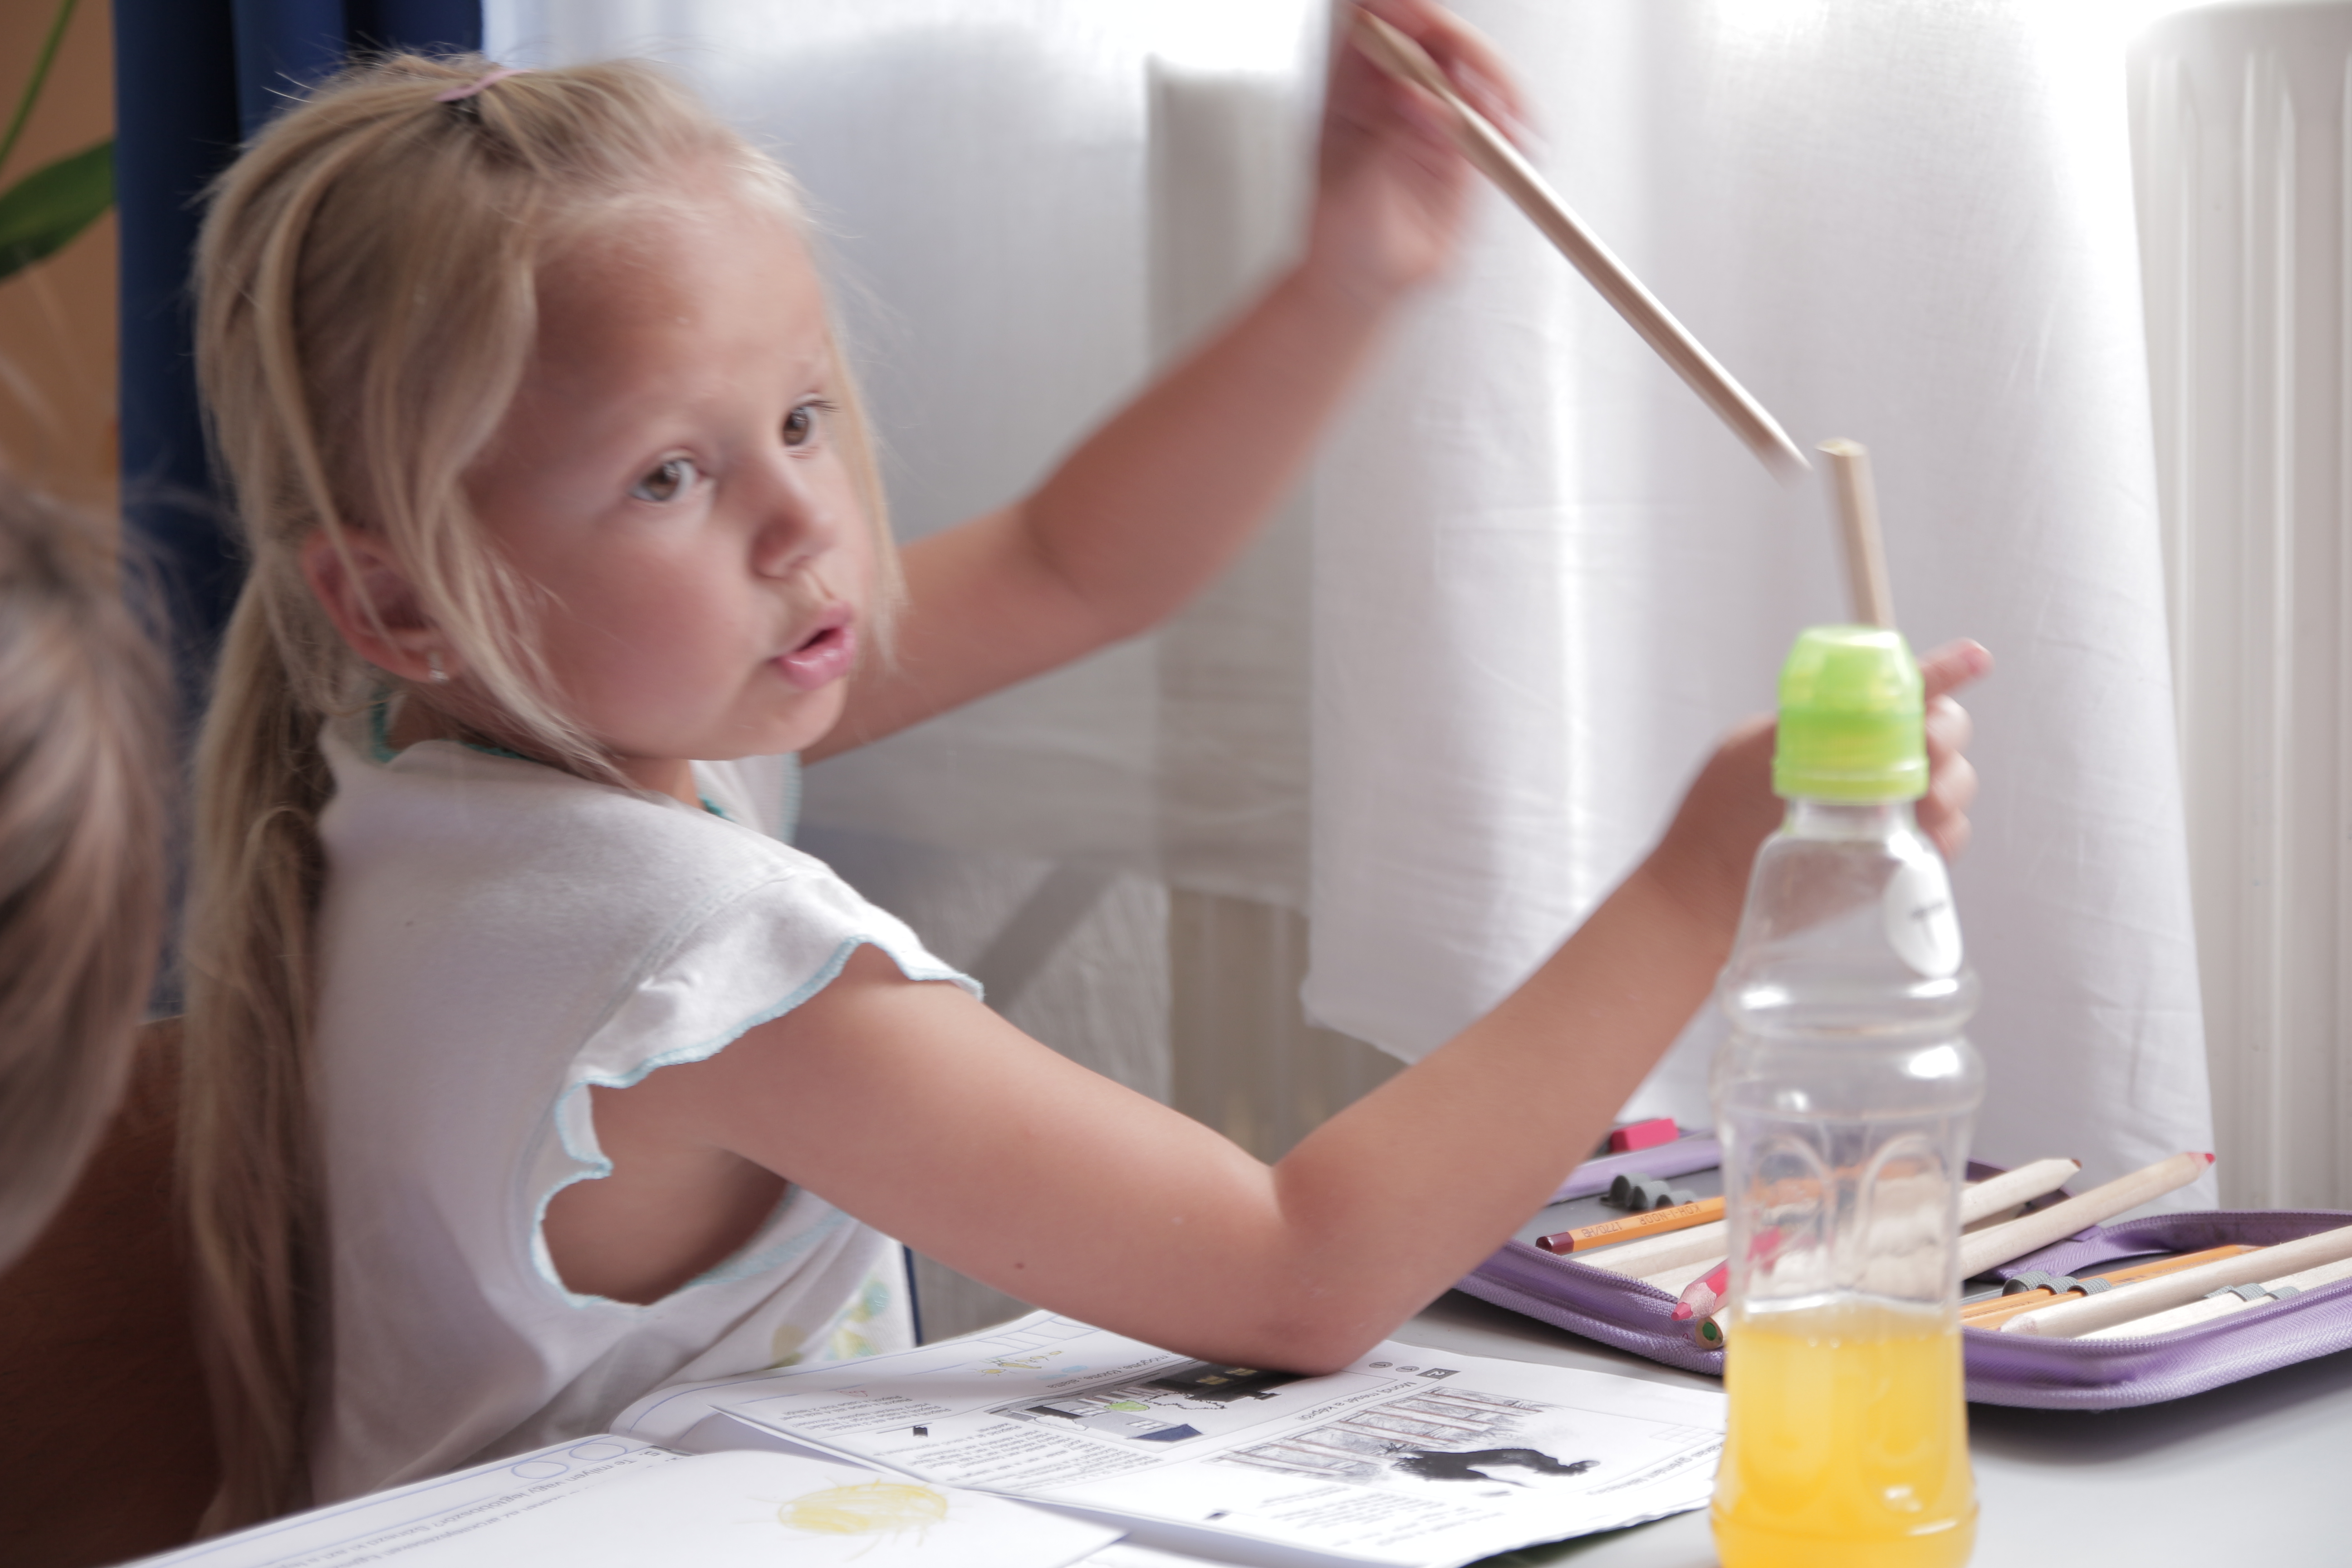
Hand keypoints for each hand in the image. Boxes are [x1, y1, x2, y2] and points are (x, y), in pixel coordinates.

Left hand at [1304, 0, 1525, 306]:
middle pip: (1435, 35)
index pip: (1374, 23)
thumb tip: (1420, 96)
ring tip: (1505, 117)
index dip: (1402, 13)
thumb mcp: (1354, 191)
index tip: (1425, 23)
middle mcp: (1394, 92)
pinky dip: (1513, 119)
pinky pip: (1497, 113)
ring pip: (1474, 67)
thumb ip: (1388, 140)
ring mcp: (1433, 113)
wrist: (1367, 286)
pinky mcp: (1464, 140)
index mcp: (1350, 90)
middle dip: (1462, 46)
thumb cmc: (1340, 241)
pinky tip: (1517, 136)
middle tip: (1477, 76)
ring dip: (1496, 81)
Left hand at [1643, 639, 1991, 934]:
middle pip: (1944, 732)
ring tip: (1923, 799)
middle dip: (1947, 734)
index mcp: (1840, 727)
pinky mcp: (1898, 860)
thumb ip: (1801, 722)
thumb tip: (1851, 698)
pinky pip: (1947, 839)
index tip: (1974, 659)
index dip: (1944, 671)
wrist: (1705, 896)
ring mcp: (1891, 812)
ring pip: (1955, 784)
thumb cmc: (1714, 821)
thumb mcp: (1748, 754)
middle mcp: (1873, 764)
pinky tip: (1925, 834)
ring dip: (1951, 784)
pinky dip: (1947, 833)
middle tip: (1926, 747)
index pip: (1903, 691)